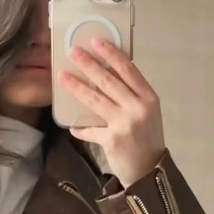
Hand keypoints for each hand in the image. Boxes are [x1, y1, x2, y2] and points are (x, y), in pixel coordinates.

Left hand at [59, 39, 165, 187]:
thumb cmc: (147, 140)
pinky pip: (91, 130)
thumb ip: (132, 96)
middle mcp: (138, 107)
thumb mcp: (147, 114)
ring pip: (96, 100)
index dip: (111, 54)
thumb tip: (107, 77)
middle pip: (108, 80)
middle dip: (88, 64)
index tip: (96, 41)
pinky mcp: (112, 139)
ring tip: (63, 77)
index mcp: (149, 97)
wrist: (150, 172)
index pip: (128, 69)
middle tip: (73, 51)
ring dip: (77, 87)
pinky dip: (80, 129)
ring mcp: (125, 123)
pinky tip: (72, 126)